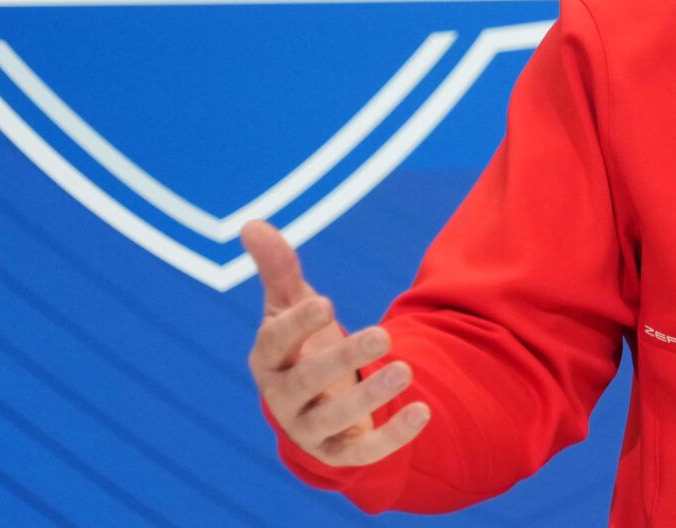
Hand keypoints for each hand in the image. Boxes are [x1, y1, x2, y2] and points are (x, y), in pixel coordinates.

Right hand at [242, 220, 430, 465]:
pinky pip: (364, 451)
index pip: (274, 343)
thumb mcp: (290, 305)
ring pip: (335, 418)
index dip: (297, 325)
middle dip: (342, 359)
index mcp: (268, 359)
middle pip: (306, 382)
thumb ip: (278, 269)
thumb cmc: (301, 345)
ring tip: (406, 370)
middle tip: (382, 335)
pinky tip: (423, 411)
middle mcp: (282, 398)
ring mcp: (309, 429)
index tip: (325, 303)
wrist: (314, 404)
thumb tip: (252, 223)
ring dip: (370, 397)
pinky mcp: (339, 453)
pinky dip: (393, 435)